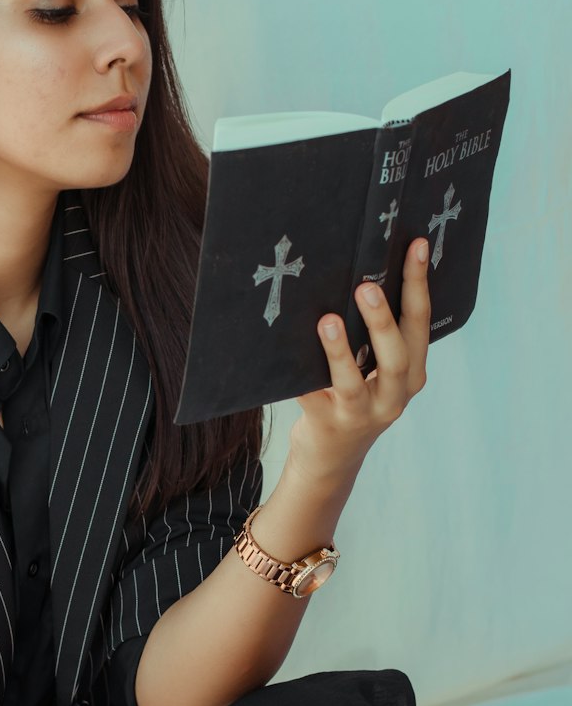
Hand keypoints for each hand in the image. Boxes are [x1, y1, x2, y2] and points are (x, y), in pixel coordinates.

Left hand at [288, 236, 430, 481]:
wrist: (332, 460)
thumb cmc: (352, 399)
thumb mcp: (376, 372)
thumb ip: (375, 338)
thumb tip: (359, 274)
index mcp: (412, 375)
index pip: (420, 323)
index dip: (419, 284)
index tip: (416, 245)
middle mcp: (394, 397)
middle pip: (396, 355)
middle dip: (383, 319)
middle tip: (366, 286)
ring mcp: (361, 415)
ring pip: (353, 382)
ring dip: (340, 351)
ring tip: (327, 321)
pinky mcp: (327, 425)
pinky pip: (312, 398)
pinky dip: (302, 380)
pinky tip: (287, 358)